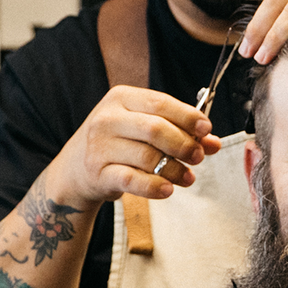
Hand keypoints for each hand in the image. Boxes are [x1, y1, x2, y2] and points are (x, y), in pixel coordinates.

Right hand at [42, 86, 220, 204]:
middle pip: (156, 129)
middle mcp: (107, 118)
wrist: (75, 170)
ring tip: (187, 178)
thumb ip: (177, 131)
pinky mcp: (98, 173)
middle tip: (198, 157)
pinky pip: (133, 180)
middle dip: (184, 145)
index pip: (160, 102)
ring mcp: (100, 146)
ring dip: (174, 170)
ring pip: (148, 157)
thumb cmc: (117, 143)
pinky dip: (154, 187)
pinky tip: (167, 189)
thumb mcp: (143, 129)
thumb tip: (213, 142)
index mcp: (120, 98)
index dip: (188, 116)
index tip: (206, 129)